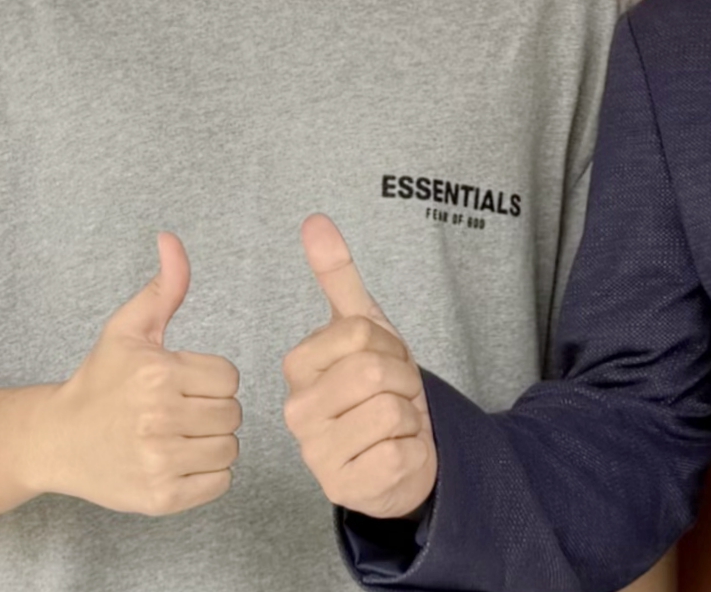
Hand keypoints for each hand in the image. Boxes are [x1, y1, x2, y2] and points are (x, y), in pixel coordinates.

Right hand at [34, 232, 241, 514]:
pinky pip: (220, 482)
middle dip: (211, 410)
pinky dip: (207, 475)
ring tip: (177, 434)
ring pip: (230, 448)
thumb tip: (171, 238)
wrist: (55, 441)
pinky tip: (178, 460)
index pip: (229, 377)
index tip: (181, 382)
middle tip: (178, 410)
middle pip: (233, 414)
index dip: (209, 379)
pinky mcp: (161, 498)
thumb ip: (163, 286)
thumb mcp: (127, 329)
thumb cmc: (99, 381)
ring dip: (212, 442)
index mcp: (158, 373)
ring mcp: (159, 461)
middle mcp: (158, 419)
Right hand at [284, 214, 436, 517]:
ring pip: (390, 410)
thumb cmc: (380, 388)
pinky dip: (412, 450)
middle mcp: (297, 412)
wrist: (404, 450)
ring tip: (394, 424)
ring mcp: (318, 454)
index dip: (389, 344)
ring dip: (410, 415)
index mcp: (297, 367)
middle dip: (404, 379)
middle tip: (395, 395)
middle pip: (374, 370)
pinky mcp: (347, 489)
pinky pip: (400, 451)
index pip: (360, 332)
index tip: (384, 362)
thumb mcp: (364, 328)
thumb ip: (337, 276)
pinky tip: (396, 454)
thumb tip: (315, 221)